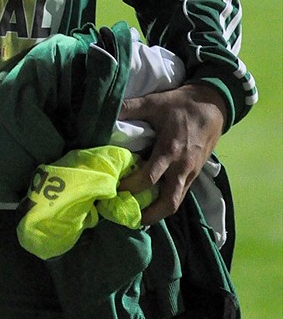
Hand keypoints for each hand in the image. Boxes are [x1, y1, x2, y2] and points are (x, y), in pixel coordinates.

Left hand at [118, 82, 226, 224]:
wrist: (213, 106)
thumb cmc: (182, 104)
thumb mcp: (154, 101)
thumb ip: (130, 107)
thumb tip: (106, 112)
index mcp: (170, 150)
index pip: (149, 177)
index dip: (131, 186)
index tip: (114, 190)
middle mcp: (182, 167)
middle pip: (168, 202)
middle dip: (149, 215)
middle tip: (128, 217)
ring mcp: (191, 173)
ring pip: (176, 202)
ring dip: (158, 212)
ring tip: (138, 215)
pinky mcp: (195, 173)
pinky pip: (181, 193)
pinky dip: (166, 200)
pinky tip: (153, 201)